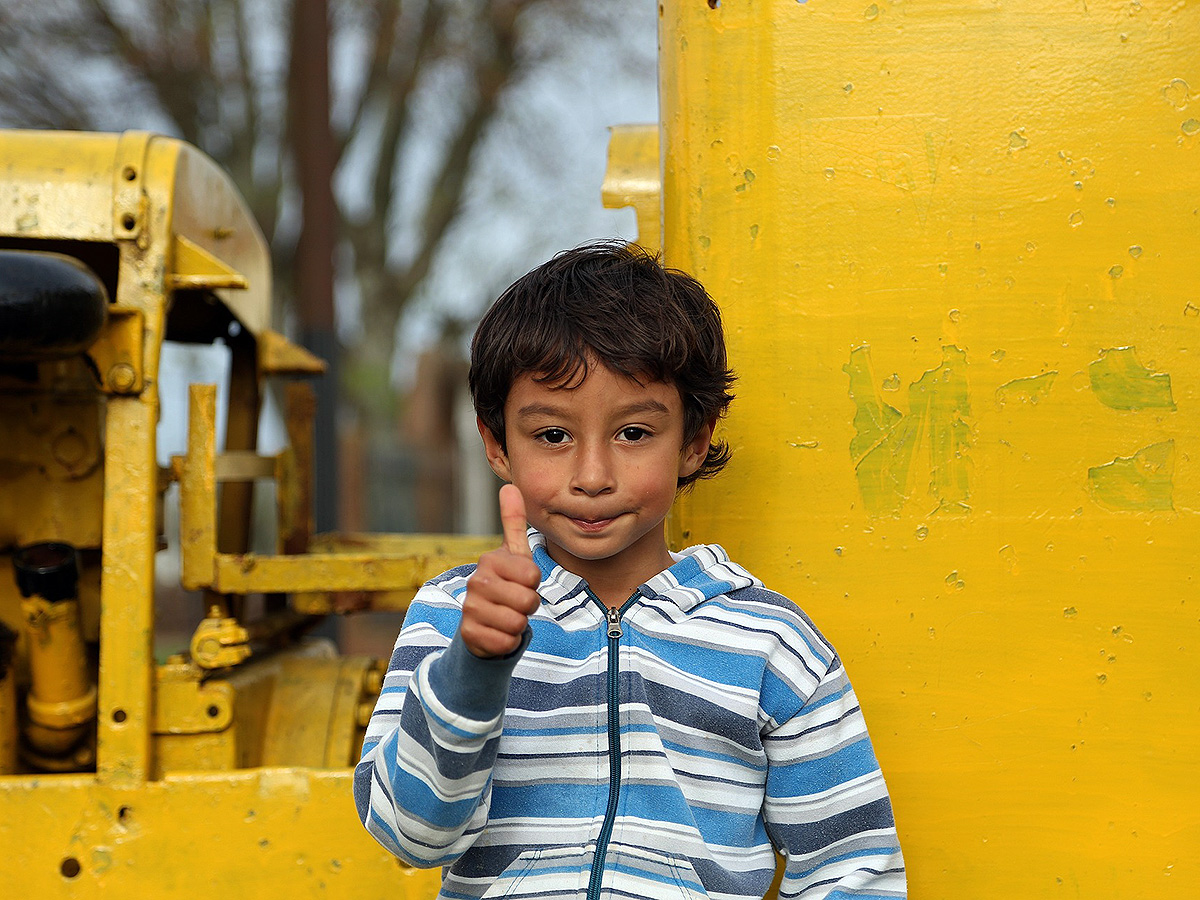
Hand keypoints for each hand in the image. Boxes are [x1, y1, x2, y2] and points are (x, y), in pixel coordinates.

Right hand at [459, 484, 541, 657]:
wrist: (482, 622)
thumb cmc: (505, 584)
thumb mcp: (513, 554)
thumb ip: (513, 521)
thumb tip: (509, 487)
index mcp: (490, 560)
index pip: (533, 575)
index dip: (534, 583)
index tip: (522, 581)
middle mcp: (476, 582)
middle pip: (528, 601)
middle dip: (529, 606)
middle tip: (515, 602)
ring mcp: (470, 609)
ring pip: (517, 623)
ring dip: (518, 624)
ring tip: (507, 616)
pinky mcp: (469, 635)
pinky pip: (506, 642)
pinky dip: (508, 642)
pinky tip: (498, 632)